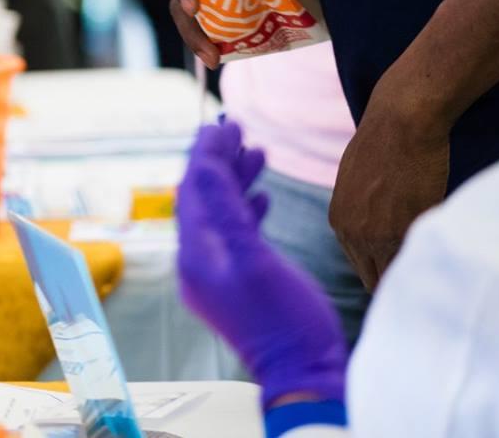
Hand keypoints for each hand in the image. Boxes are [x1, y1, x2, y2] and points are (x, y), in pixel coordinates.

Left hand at [177, 121, 347, 405]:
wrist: (305, 374)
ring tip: (257, 152)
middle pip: (203, 198)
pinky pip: (233, 234)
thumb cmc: (285, 322)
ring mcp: (216, 273)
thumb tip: (202, 165)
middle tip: (238, 129)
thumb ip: (227, 211)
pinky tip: (262, 197)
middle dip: (218, 162)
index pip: (193, 190)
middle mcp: (199, 262)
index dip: (206, 154)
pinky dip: (245, 209)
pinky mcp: (237, 282)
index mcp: (196, 254)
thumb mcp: (255, 260)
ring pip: (219, 213)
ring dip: (234, 181)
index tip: (222, 124)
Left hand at [328, 87, 447, 289]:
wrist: (401, 123)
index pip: (361, 268)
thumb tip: (374, 233)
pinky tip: (441, 252)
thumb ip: (361, 214)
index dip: (384, 271)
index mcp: (340, 223)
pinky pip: (417, 259)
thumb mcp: (356, 184)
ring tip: (434, 268)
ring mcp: (379, 236)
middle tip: (421, 276)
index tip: (403, 272)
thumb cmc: (382, 144)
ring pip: (398, 276)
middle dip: (397, 280)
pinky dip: (428, 260)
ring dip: (414, 272)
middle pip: (376, 280)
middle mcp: (354, 235)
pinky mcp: (408, 230)